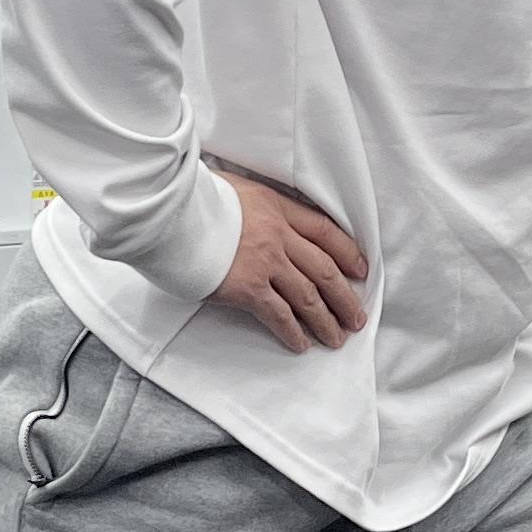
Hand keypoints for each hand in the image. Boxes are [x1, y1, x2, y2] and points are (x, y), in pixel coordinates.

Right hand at [205, 159, 371, 352]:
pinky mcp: (248, 288)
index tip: (360, 271)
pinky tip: (301, 344)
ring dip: (325, 321)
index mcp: (277, 208)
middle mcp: (279, 236)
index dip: (348, 252)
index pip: (325, 231)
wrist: (171, 214)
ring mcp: (266, 263)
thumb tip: (260, 213)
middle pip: (325, 270)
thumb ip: (256, 205)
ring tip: (336, 338)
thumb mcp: (235, 187)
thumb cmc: (195, 199)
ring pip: (308, 297)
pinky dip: (293, 332)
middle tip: (356, 318)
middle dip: (344, 298)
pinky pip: (279, 316)